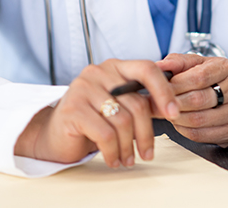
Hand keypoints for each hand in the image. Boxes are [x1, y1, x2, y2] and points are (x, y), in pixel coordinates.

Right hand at [14, 59, 178, 167]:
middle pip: (137, 103)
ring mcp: (83, 89)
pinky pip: (105, 134)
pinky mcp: (73, 109)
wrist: (54, 135)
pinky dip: (113, 152)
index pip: (147, 69)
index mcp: (115, 67)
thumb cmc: (90, 121)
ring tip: (126, 159)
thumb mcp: (119, 107)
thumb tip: (171, 108)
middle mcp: (99, 73)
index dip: (164, 91)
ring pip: (123, 121)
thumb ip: (141, 102)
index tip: (174, 113)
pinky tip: (113, 159)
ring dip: (128, 147)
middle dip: (146, 134)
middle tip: (147, 153)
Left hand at [156, 53, 227, 144]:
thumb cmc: (215, 79)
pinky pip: (200, 135)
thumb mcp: (200, 64)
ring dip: (176, 118)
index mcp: (227, 69)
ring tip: (166, 112)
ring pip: (197, 120)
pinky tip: (178, 122)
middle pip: (197, 100)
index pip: (198, 77)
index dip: (176, 84)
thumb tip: (158, 66)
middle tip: (156, 104)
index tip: (160, 87)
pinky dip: (183, 130)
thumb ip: (179, 62)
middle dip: (172, 103)